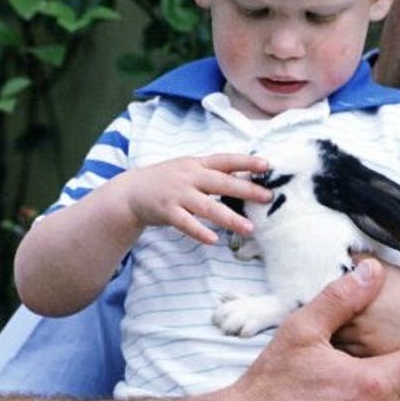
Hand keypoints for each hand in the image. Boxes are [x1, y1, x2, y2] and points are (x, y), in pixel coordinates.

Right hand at [120, 153, 272, 244]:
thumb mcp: (190, 170)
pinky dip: (199, 232)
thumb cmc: (168, 181)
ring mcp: (177, 194)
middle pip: (221, 182)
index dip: (246, 161)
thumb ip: (214, 174)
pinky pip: (185, 223)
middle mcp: (189, 176)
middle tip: (268, 197)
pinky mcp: (166, 211)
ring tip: (250, 228)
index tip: (268, 165)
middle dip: (246, 189)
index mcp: (197, 164)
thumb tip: (247, 178)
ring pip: (207, 206)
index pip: (226, 160)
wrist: (131, 191)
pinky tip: (214, 240)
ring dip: (230, 218)